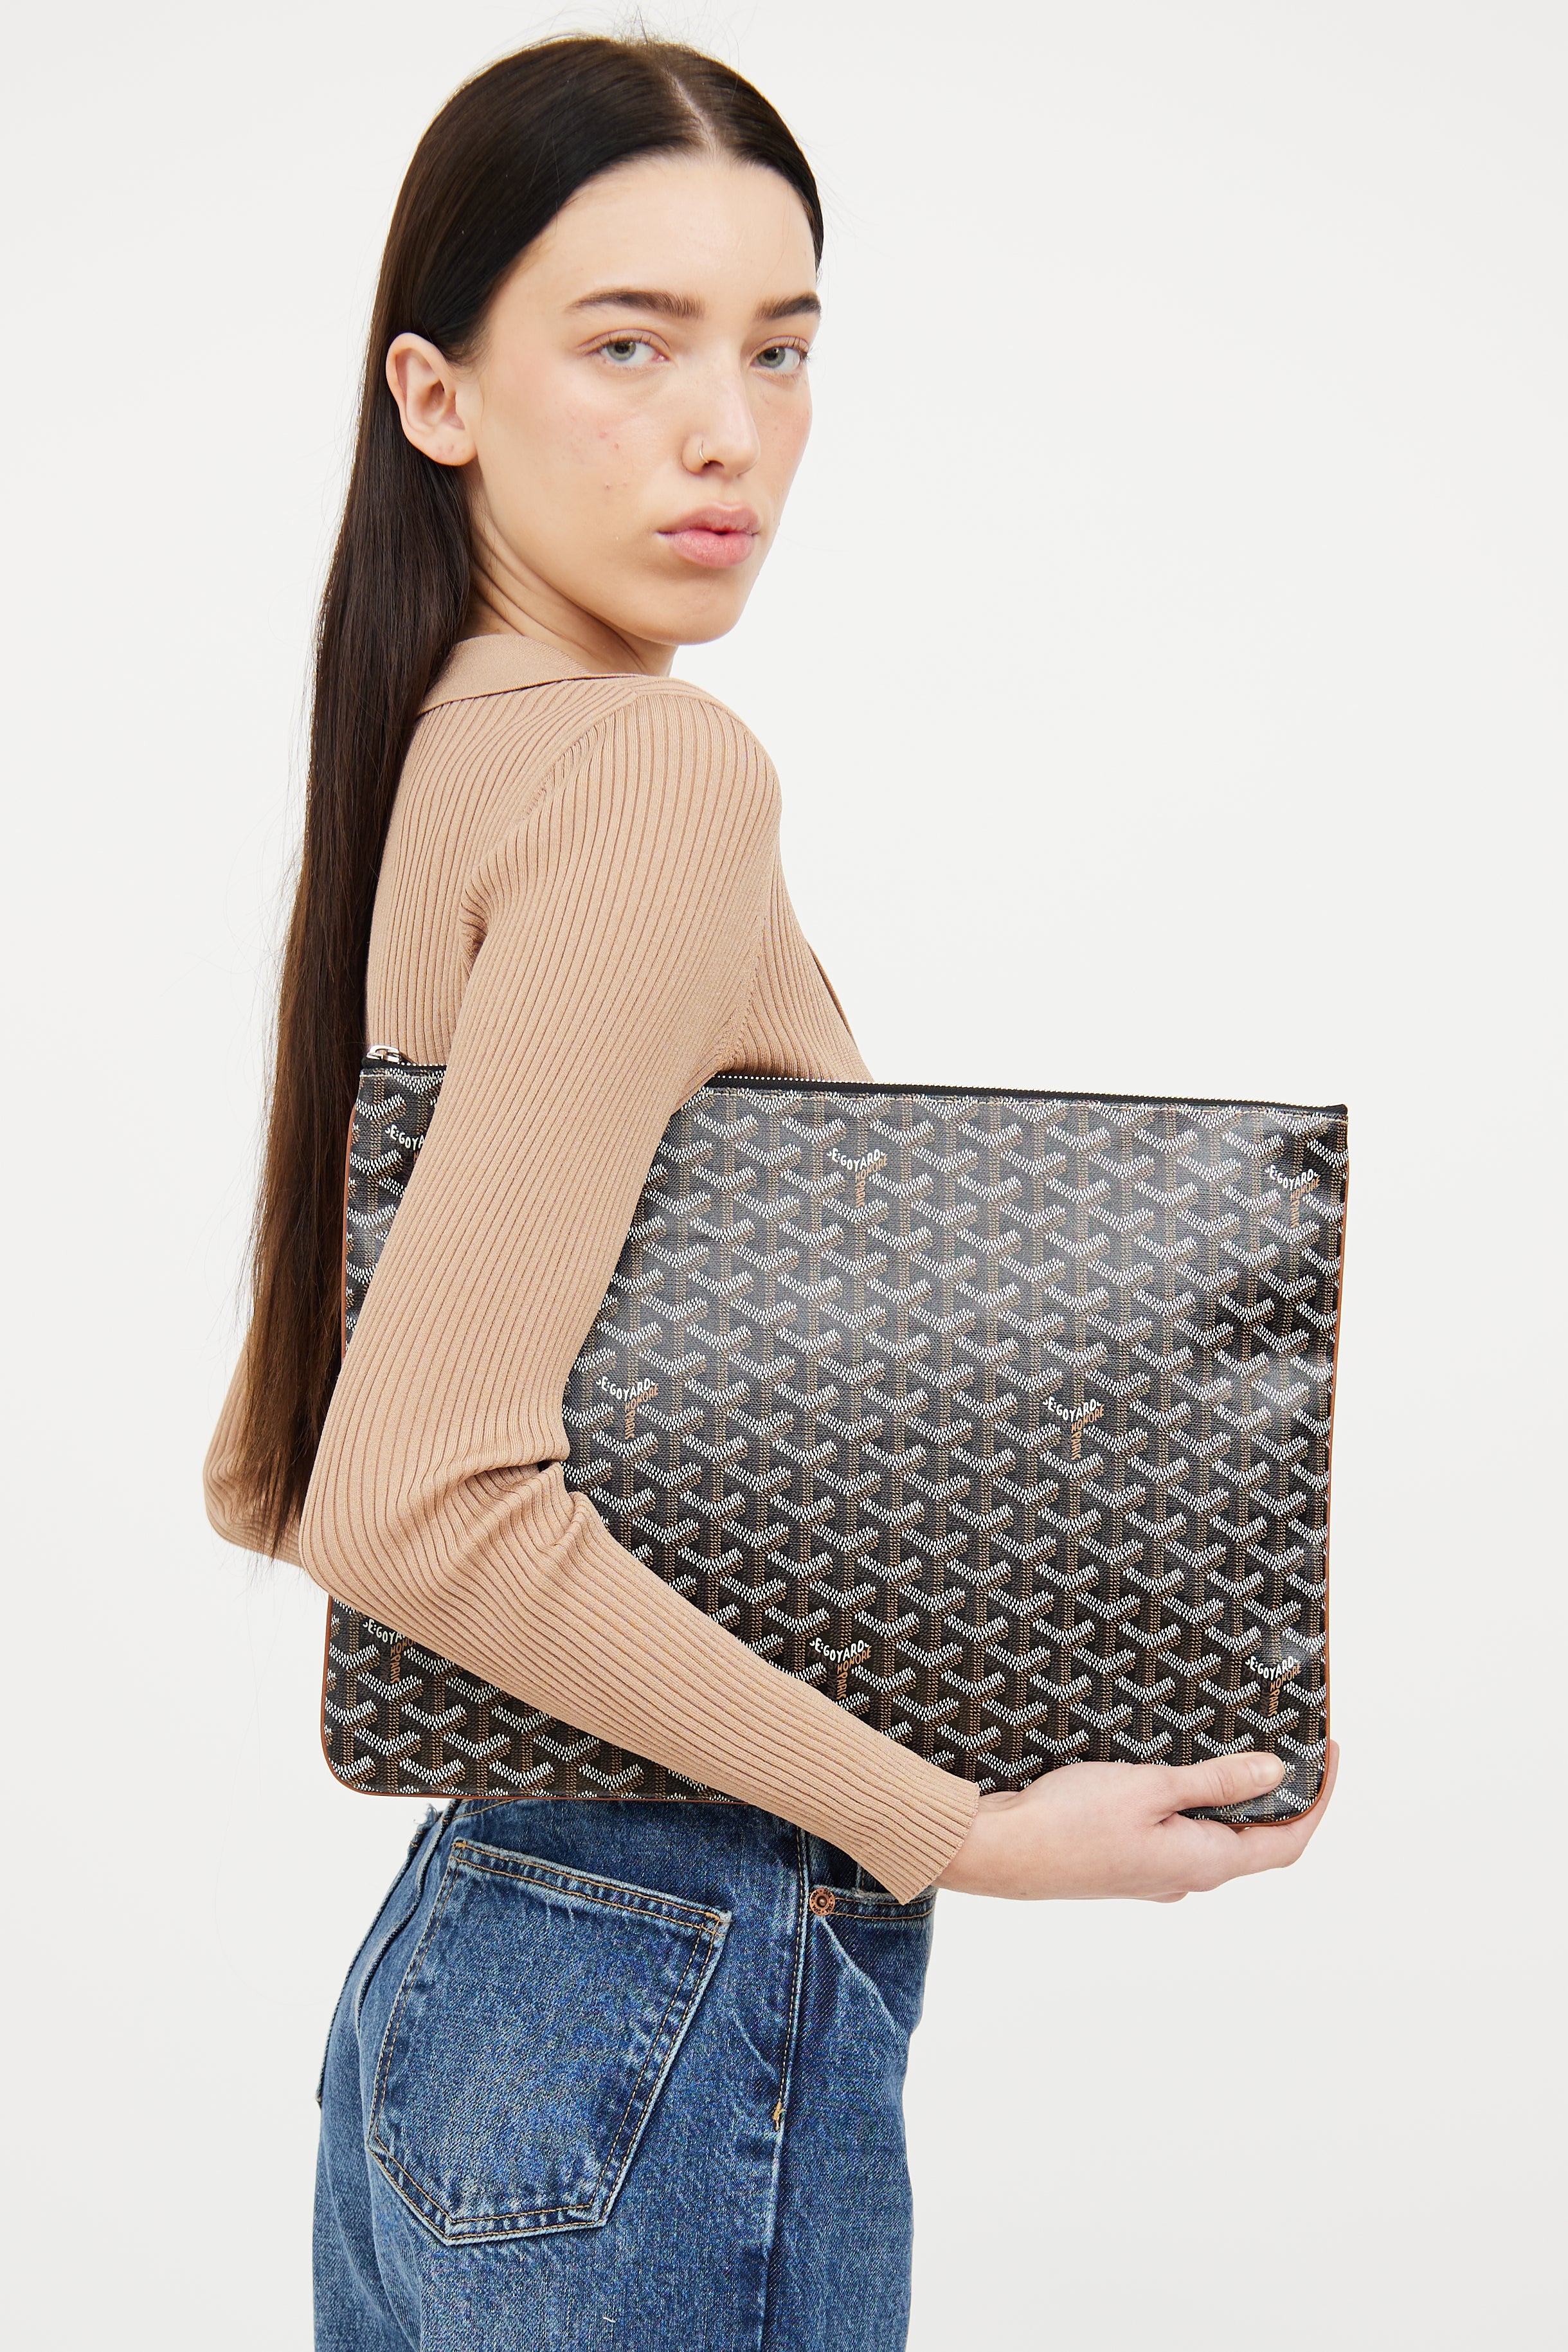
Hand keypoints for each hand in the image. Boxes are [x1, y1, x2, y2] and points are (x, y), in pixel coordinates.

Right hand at [934, 1742, 1338, 1900]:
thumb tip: (1274, 1773)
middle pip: (1259, 1842)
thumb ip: (1214, 1783)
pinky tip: (1184, 1775)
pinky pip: (1184, 1837)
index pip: (1287, 1841)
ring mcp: (1157, 1875)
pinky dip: (1202, 1806)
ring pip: (1220, 1840)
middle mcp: (1188, 1878)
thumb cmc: (1067, 1821)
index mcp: (1203, 1863)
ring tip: (1244, 1749)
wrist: (998, 1854)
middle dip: (1284, 1797)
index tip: (1330, 1753)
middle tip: (1293, 1744)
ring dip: (1241, 1800)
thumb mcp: (1149, 1788)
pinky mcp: (1129, 1865)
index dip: (1318, 1800)